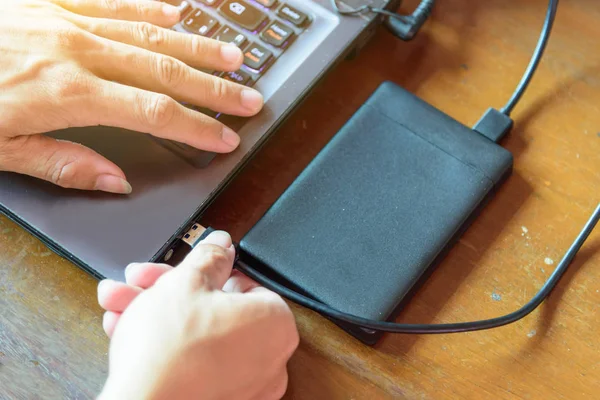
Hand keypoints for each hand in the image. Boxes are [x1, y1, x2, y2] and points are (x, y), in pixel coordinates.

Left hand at [0, 0, 262, 193]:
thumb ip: (64, 165)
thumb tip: (116, 180)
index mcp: (67, 95)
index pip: (153, 114)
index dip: (196, 126)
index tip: (226, 136)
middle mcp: (74, 52)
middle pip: (162, 72)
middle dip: (212, 87)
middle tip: (250, 96)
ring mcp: (63, 21)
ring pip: (146, 33)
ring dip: (194, 46)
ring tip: (231, 55)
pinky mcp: (48, 3)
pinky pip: (109, 2)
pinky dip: (148, 8)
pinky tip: (175, 13)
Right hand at [96, 231, 298, 399]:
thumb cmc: (169, 352)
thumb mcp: (186, 282)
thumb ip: (209, 257)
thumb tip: (222, 245)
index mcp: (274, 322)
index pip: (244, 283)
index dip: (206, 273)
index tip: (182, 269)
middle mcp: (268, 358)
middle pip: (215, 309)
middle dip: (169, 291)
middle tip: (143, 282)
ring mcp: (245, 386)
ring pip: (199, 335)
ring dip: (157, 315)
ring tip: (122, 305)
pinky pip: (195, 363)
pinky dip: (166, 347)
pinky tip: (129, 332)